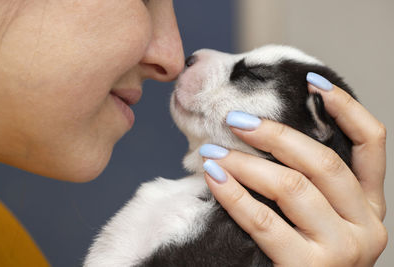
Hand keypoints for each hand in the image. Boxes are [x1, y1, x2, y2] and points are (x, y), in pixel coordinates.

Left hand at [201, 84, 387, 265]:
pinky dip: (234, 193)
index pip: (373, 145)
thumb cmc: (300, 255)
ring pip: (292, 186)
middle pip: (322, 161)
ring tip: (213, 151)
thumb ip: (307, 182)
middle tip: (236, 121)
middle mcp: (366, 225)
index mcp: (369, 207)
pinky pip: (264, 220)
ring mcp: (342, 250)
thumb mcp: (316, 217)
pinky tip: (213, 177)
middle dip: (275, 134)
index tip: (314, 85)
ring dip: (246, 163)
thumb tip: (267, 134)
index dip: (347, 109)